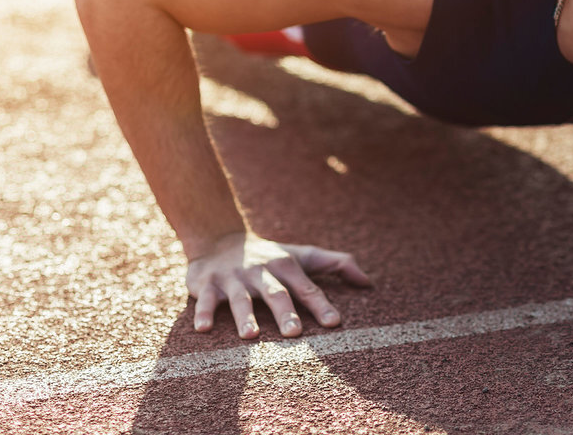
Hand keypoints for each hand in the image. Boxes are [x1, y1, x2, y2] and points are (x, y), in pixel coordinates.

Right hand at [186, 232, 371, 338]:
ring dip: (244, 316)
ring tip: (250, 336)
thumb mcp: (303, 254)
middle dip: (285, 312)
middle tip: (294, 332)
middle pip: (275, 294)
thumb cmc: (269, 256)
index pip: (307, 288)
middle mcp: (261, 272)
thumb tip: (369, 282)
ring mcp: (233, 278)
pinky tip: (204, 329)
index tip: (334, 322)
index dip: (321, 304)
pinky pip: (205, 301)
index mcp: (285, 266)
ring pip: (240, 299)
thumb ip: (336, 264)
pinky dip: (203, 313)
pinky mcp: (207, 285)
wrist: (218, 238)